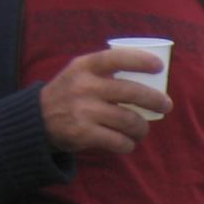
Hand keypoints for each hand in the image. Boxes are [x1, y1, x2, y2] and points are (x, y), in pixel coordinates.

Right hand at [39, 48, 172, 155]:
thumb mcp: (80, 73)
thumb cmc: (69, 93)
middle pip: (132, 93)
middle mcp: (84, 87)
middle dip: (156, 101)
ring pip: (130, 121)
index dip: (141, 61)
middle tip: (166, 106)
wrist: (36, 119)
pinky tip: (128, 143)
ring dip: (142, 128)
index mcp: (85, 67)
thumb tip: (151, 75)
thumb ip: (106, 71)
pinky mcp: (83, 134)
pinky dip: (128, 144)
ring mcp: (83, 111)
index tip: (159, 67)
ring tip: (142, 129)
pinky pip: (119, 141)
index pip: (117, 58)